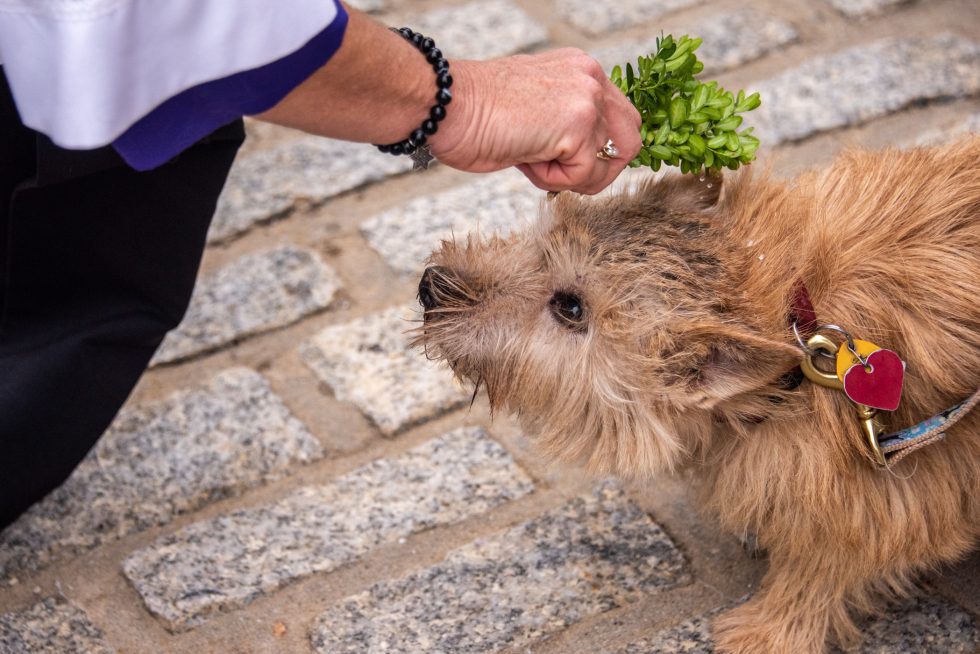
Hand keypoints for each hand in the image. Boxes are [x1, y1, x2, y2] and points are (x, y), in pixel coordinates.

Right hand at [428, 49, 641, 194]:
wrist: (446, 107)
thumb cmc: (475, 115)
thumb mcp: (534, 110)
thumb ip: (565, 122)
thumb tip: (581, 156)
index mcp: (581, 70)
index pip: (620, 118)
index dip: (600, 151)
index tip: (566, 162)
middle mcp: (590, 78)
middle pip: (630, 141)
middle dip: (598, 170)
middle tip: (559, 174)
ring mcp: (587, 99)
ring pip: (607, 163)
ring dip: (570, 176)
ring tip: (534, 162)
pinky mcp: (577, 125)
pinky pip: (583, 174)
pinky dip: (553, 180)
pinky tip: (525, 160)